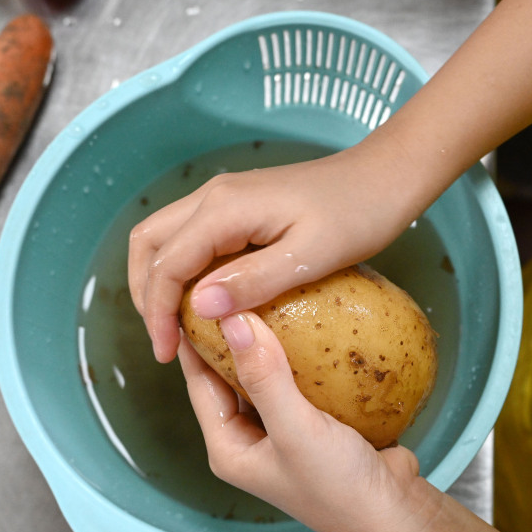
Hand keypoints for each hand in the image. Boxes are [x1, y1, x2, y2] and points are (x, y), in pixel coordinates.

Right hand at [130, 140, 422, 363]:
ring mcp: (224, 196)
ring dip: (160, 280)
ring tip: (177, 326)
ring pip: (165, 236)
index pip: (167, 264)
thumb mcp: (311, 256)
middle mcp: (214, 196)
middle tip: (165, 342)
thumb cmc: (358, 215)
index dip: (157, 313)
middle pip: (149, 243)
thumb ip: (253, 280)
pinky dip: (183, 269)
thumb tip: (198, 307)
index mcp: (225, 208)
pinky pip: (192, 236)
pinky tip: (205, 301)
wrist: (385, 176)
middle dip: (146, 294)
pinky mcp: (239, 204)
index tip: (167, 354)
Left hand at [177, 311, 430, 531]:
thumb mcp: (296, 428)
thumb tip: (233, 320)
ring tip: (269, 296)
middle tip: (233, 289)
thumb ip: (264, 375)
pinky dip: (305, 355)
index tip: (197, 296)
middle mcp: (251, 440)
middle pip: (229, 376)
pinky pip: (302, 379)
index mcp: (229, 448)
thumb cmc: (340, 488)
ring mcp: (284, 431)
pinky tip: (313, 324)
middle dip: (231, 336)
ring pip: (266, 375)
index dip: (195, 339)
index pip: (199, 382)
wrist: (397, 513)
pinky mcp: (316, 422)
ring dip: (269, 343)